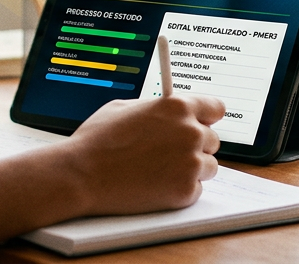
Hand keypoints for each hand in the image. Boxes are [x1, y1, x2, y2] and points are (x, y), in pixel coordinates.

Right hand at [59, 37, 224, 214]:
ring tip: (159, 170)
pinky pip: (197, 189)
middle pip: (212, 140)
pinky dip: (181, 189)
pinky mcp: (186, 191)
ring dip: (190, 168)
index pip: (215, 108)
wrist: (82, 175)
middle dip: (194, 146)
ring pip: (208, 166)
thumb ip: (155, 109)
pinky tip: (156, 184)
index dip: (207, 117)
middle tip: (168, 152)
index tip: (203, 123)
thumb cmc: (97, 141)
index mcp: (177, 107)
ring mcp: (191, 163)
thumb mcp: (124, 108)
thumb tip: (166, 112)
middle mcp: (190, 133)